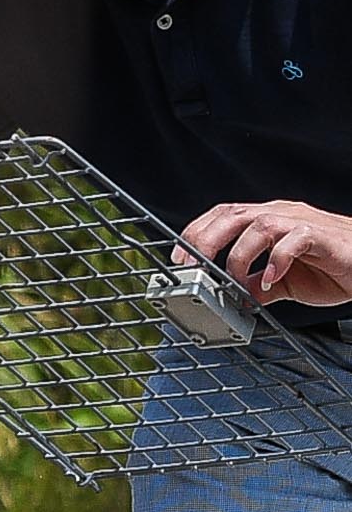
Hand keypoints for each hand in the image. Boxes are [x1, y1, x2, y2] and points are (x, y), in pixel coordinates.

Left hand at [180, 200, 351, 307]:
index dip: (197, 232)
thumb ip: (259, 285)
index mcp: (270, 220)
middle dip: (205, 240)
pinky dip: (276, 260)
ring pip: (259, 225)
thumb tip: (235, 297)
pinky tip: (270, 280)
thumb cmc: (333, 267)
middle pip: (233, 215)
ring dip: (239, 255)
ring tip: (235, 281)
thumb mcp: (286, 281)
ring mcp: (301, 222)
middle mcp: (282, 214)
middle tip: (192, 267)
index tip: (179, 258)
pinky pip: (293, 240)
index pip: (225, 215)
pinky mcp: (321, 236)